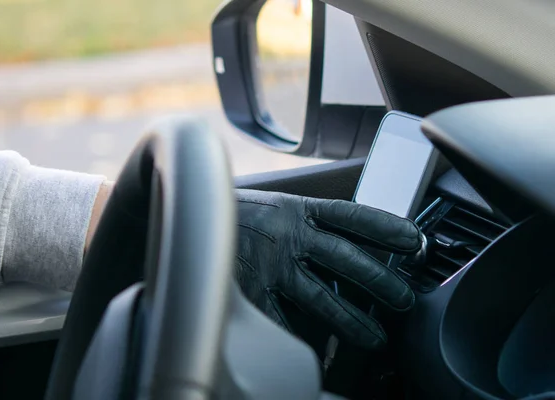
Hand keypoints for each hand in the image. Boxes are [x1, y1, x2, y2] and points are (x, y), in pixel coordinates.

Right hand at [234, 189, 420, 349]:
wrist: (189, 220)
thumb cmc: (234, 216)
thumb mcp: (273, 206)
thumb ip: (305, 221)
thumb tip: (345, 237)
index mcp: (296, 209)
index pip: (351, 215)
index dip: (386, 226)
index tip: (414, 240)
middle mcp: (288, 237)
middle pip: (346, 259)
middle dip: (381, 280)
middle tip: (403, 300)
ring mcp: (271, 266)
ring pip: (321, 298)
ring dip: (352, 321)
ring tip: (376, 339)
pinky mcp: (253, 292)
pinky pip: (283, 322)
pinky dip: (301, 340)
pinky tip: (322, 356)